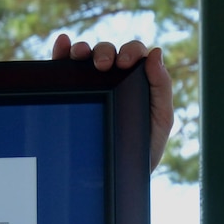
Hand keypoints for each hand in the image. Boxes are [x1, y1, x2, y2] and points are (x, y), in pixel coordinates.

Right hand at [52, 33, 173, 173]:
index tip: (125, 64)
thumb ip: (162, 89)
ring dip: (83, 49)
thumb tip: (156, 54)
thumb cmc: (141, 151)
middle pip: (108, 51)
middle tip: (103, 65)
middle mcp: (112, 78)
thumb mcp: (160, 121)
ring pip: (85, 56)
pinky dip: (61, 51)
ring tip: (79, 56)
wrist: (113, 179)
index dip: (130, 51)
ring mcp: (89, 85)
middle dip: (105, 51)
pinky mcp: (69, 93)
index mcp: (137, 81)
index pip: (134, 54)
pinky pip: (63, 68)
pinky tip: (62, 44)